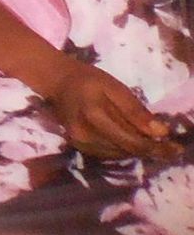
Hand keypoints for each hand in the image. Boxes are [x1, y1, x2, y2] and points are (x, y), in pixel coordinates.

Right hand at [45, 61, 182, 160]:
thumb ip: (136, 111)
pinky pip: (110, 154)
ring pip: (120, 154)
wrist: (57, 82)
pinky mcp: (80, 146)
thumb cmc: (88, 80)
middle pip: (127, 150)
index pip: (132, 141)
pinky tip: (132, 140)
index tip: (177, 149)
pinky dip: (125, 149)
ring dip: (138, 150)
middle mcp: (85, 135)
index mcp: (94, 116)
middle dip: (151, 150)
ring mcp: (80, 143)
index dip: (157, 148)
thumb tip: (161, 133)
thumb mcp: (115, 87)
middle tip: (171, 148)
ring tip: (153, 143)